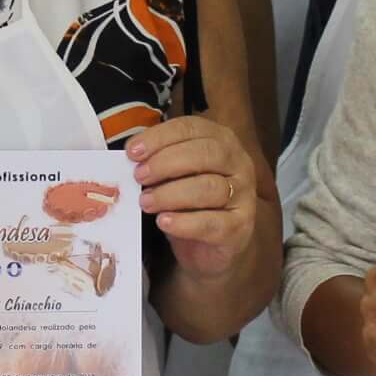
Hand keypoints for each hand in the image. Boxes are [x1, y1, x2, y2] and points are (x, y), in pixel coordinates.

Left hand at [124, 114, 260, 276]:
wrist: (209, 247)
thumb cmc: (189, 203)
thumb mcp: (175, 176)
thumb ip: (159, 161)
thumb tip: (133, 156)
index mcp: (222, 141)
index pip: (192, 128)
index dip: (160, 137)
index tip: (133, 151)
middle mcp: (238, 164)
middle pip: (206, 153)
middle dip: (166, 163)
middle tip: (139, 176)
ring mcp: (243, 196)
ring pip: (209, 188)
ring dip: (171, 194)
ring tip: (145, 201)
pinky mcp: (239, 227)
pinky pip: (212, 223)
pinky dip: (184, 222)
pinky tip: (163, 221)